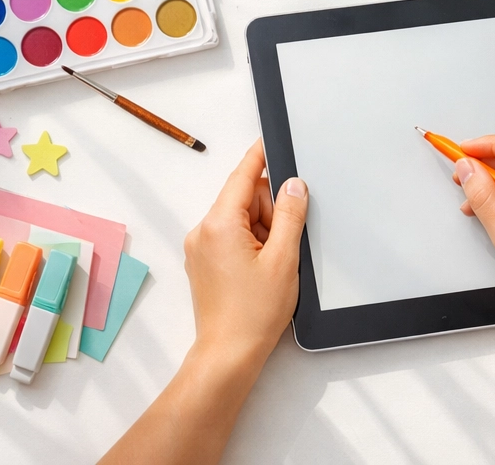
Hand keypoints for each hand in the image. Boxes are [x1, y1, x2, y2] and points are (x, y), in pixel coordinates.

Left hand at [183, 140, 307, 366]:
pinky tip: (261, 270)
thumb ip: (289, 215)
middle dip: (269, 212)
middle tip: (282, 245)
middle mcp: (203, 231)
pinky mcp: (203, 263)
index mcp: (219, 224)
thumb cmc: (253, 313)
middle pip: (244, 199)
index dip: (260, 157)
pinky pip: (231, 238)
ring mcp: (200, 248)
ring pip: (240, 220)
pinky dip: (251, 245)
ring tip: (271, 266)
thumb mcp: (283, 258)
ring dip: (261, 232)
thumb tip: (293, 185)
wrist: (228, 354)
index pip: (242, 177)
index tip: (270, 140)